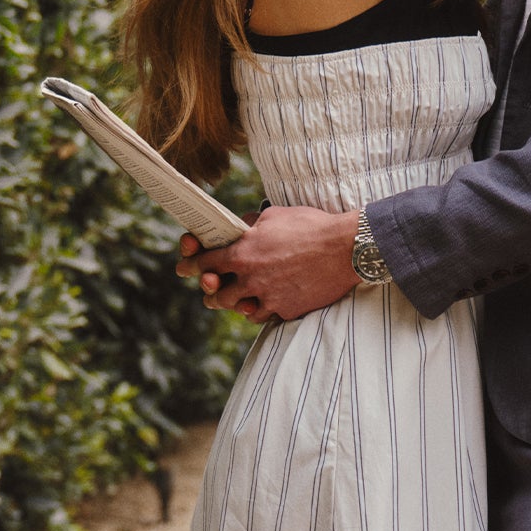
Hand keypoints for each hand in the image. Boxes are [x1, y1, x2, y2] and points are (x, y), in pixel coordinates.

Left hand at [181, 204, 360, 326]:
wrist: (346, 248)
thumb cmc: (311, 226)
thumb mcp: (273, 215)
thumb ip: (250, 225)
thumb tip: (240, 228)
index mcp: (242, 252)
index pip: (205, 262)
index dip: (191, 265)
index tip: (185, 269)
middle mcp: (250, 278)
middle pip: (218, 293)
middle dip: (211, 292)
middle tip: (211, 291)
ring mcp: (268, 296)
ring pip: (239, 308)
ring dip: (234, 304)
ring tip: (236, 302)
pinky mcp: (288, 309)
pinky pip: (266, 315)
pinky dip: (261, 311)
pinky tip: (263, 306)